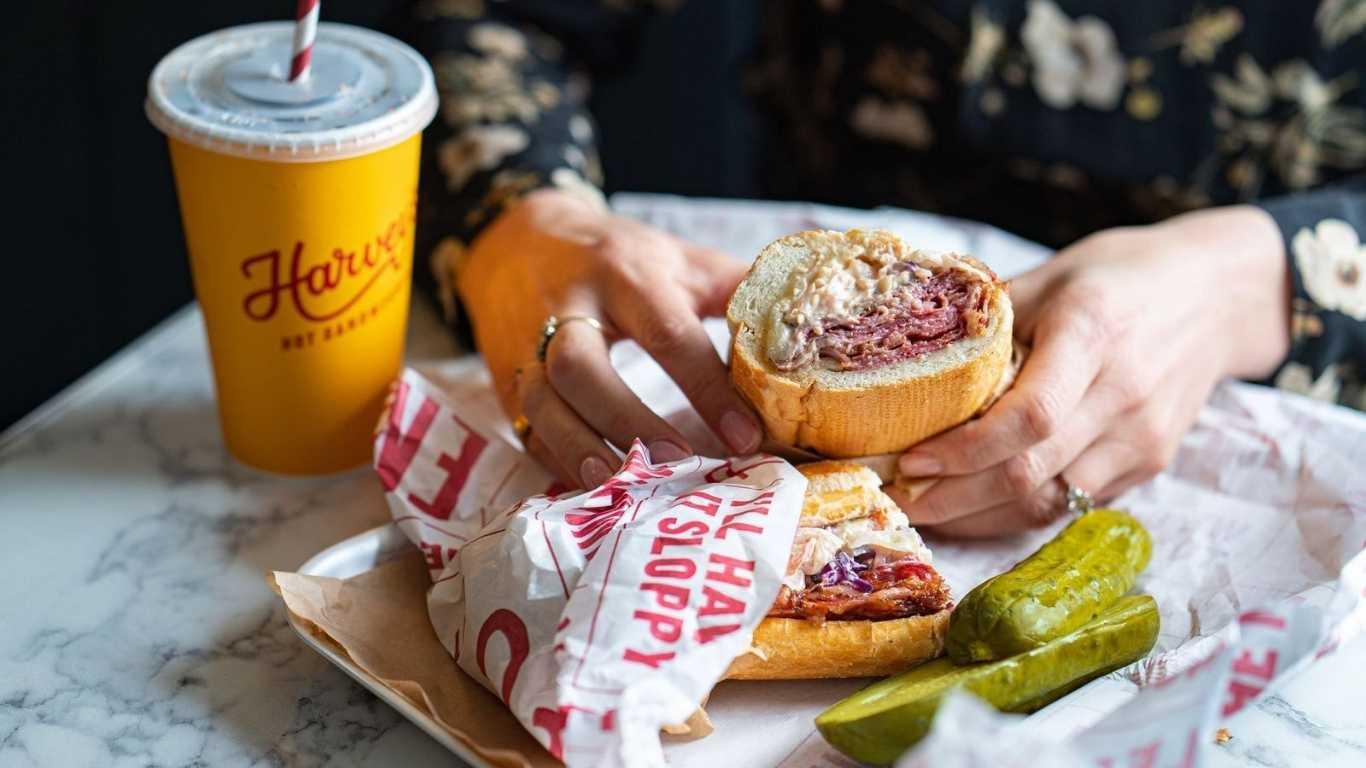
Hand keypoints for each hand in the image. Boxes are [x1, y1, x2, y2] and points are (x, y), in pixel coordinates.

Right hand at [457, 189, 762, 487]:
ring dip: (578, 444)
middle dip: (627, 417)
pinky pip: (524, 424)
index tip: (746, 435)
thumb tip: (808, 325)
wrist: (521, 238)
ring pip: (541, 397)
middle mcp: (570, 308)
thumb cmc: (619, 256)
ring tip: (618, 483)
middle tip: (677, 460)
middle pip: (581, 365)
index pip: (668, 333)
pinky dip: (553, 458)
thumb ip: (735, 290)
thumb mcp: (677, 258)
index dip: (706, 388)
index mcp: (625, 276)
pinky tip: (586, 486)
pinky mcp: (506, 376)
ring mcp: (528, 344)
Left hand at [890, 205, 1290, 536]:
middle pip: (1032, 472)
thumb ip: (989, 325)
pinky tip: (976, 505)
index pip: (1028, 417)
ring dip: (980, 517)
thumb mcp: (1049, 278)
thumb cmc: (1118, 275)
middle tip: (901, 500)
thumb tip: (912, 369)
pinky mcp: (1151, 464)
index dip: (964, 451)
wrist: (1218, 295)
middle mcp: (1124, 393)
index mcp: (1092, 333)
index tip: (911, 460)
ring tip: (927, 508)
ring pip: (1050, 502)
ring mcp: (1143, 437)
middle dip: (955, 499)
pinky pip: (1073, 503)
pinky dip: (1018, 511)